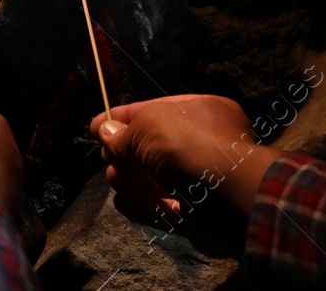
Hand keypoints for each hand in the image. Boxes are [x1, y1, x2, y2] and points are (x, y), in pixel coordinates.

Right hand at [93, 95, 278, 220]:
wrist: (230, 199)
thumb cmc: (190, 147)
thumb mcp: (148, 127)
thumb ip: (122, 133)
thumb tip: (103, 132)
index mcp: (199, 113)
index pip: (152, 111)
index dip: (122, 119)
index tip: (95, 128)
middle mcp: (200, 145)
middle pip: (148, 149)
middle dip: (124, 154)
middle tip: (109, 160)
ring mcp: (196, 181)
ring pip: (149, 180)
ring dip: (128, 180)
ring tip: (119, 180)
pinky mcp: (191, 215)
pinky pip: (157, 208)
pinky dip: (140, 206)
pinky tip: (129, 201)